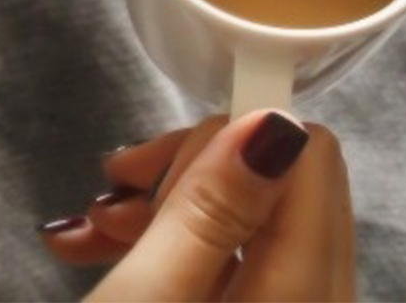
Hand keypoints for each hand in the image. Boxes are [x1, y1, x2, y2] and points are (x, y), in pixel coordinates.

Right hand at [39, 110, 354, 300]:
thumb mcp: (145, 300)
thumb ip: (210, 208)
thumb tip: (274, 121)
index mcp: (306, 302)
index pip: (315, 161)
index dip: (230, 133)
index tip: (152, 156)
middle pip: (285, 190)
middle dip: (186, 174)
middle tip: (112, 190)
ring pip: (251, 226)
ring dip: (165, 209)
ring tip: (90, 229)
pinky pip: (236, 268)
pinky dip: (172, 247)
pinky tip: (105, 251)